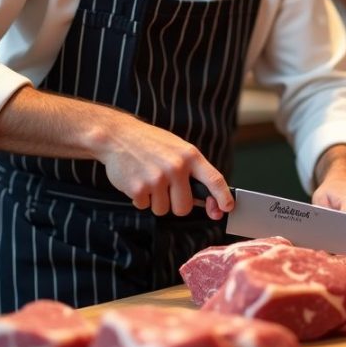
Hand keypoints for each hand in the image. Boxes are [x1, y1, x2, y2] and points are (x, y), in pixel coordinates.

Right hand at [93, 111, 234, 219]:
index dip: (223, 197)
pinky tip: (137, 180)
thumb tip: (209, 201)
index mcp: (190, 156)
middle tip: (166, 189)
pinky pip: (144, 207)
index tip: (227, 208)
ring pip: (163, 210)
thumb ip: (193, 172)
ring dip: (155, 201)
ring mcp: (157, 178)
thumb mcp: (178, 149)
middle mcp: (176, 167)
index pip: (214, 180)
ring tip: (149, 179)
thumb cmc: (152, 144)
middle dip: (176, 204)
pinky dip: (140, 198)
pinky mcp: (138, 188)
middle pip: (185, 208)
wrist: (118, 136)